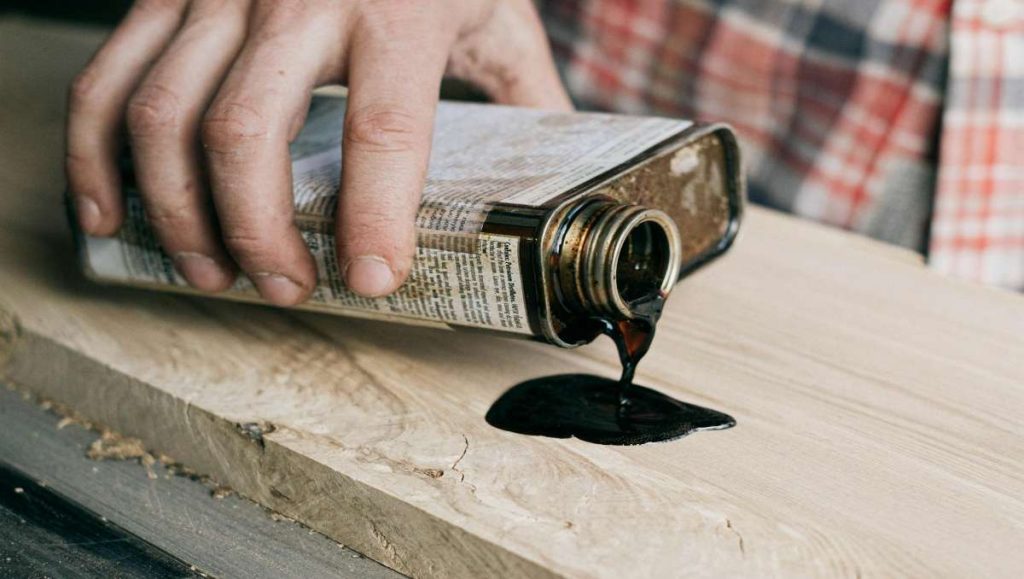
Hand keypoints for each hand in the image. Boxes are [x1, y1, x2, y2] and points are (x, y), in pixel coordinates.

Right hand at [67, 0, 570, 303]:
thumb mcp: (493, 11)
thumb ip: (522, 93)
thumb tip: (560, 179)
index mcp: (398, 4)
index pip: (384, 127)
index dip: (373, 216)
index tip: (370, 278)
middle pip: (248, 134)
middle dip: (258, 233)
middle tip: (285, 286)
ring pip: (165, 115)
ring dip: (177, 212)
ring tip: (209, 271)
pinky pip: (107, 77)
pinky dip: (95, 155)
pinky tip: (109, 211)